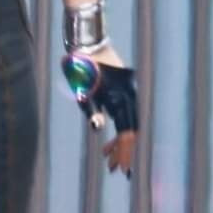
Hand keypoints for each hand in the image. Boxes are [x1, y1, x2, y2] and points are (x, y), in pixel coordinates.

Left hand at [61, 48, 136, 177]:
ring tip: (107, 157)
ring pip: (130, 123)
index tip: (121, 169)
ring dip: (121, 141)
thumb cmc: (80, 68)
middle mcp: (130, 95)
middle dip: (124, 151)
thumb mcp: (82, 90)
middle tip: (113, 169)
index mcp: (121, 97)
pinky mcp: (125, 91)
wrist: (87, 42)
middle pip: (131, 130)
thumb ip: (91, 110)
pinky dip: (119, 128)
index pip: (127, 132)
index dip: (125, 152)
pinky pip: (126, 115)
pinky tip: (108, 138)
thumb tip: (97, 128)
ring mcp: (129, 92)